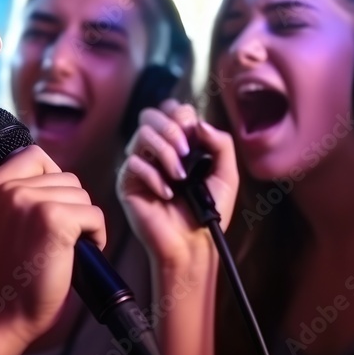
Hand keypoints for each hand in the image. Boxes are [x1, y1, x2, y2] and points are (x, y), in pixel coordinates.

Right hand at [0, 145, 105, 348]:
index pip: (34, 156)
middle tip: (60, 240)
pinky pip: (94, 214)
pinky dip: (96, 235)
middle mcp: (6, 188)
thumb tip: (59, 183)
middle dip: (70, 207)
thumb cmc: (2, 280)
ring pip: (81, 195)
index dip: (52, 179)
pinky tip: (79, 254)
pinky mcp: (54, 220)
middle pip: (64, 177)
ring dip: (83, 221)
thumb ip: (17, 198)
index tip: (52, 209)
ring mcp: (30, 201)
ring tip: (67, 248)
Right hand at [117, 99, 238, 265]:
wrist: (192, 243)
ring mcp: (140, 164)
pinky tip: (166, 194)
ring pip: (141, 134)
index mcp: (178, 143)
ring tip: (179, 177)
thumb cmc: (208, 212)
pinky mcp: (127, 182)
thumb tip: (199, 123)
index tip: (194, 136)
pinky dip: (154, 176)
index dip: (181, 116)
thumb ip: (221, 144)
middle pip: (151, 114)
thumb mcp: (226, 174)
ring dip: (164, 152)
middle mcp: (156, 149)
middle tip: (186, 154)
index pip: (172, 110)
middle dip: (171, 130)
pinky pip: (133, 163)